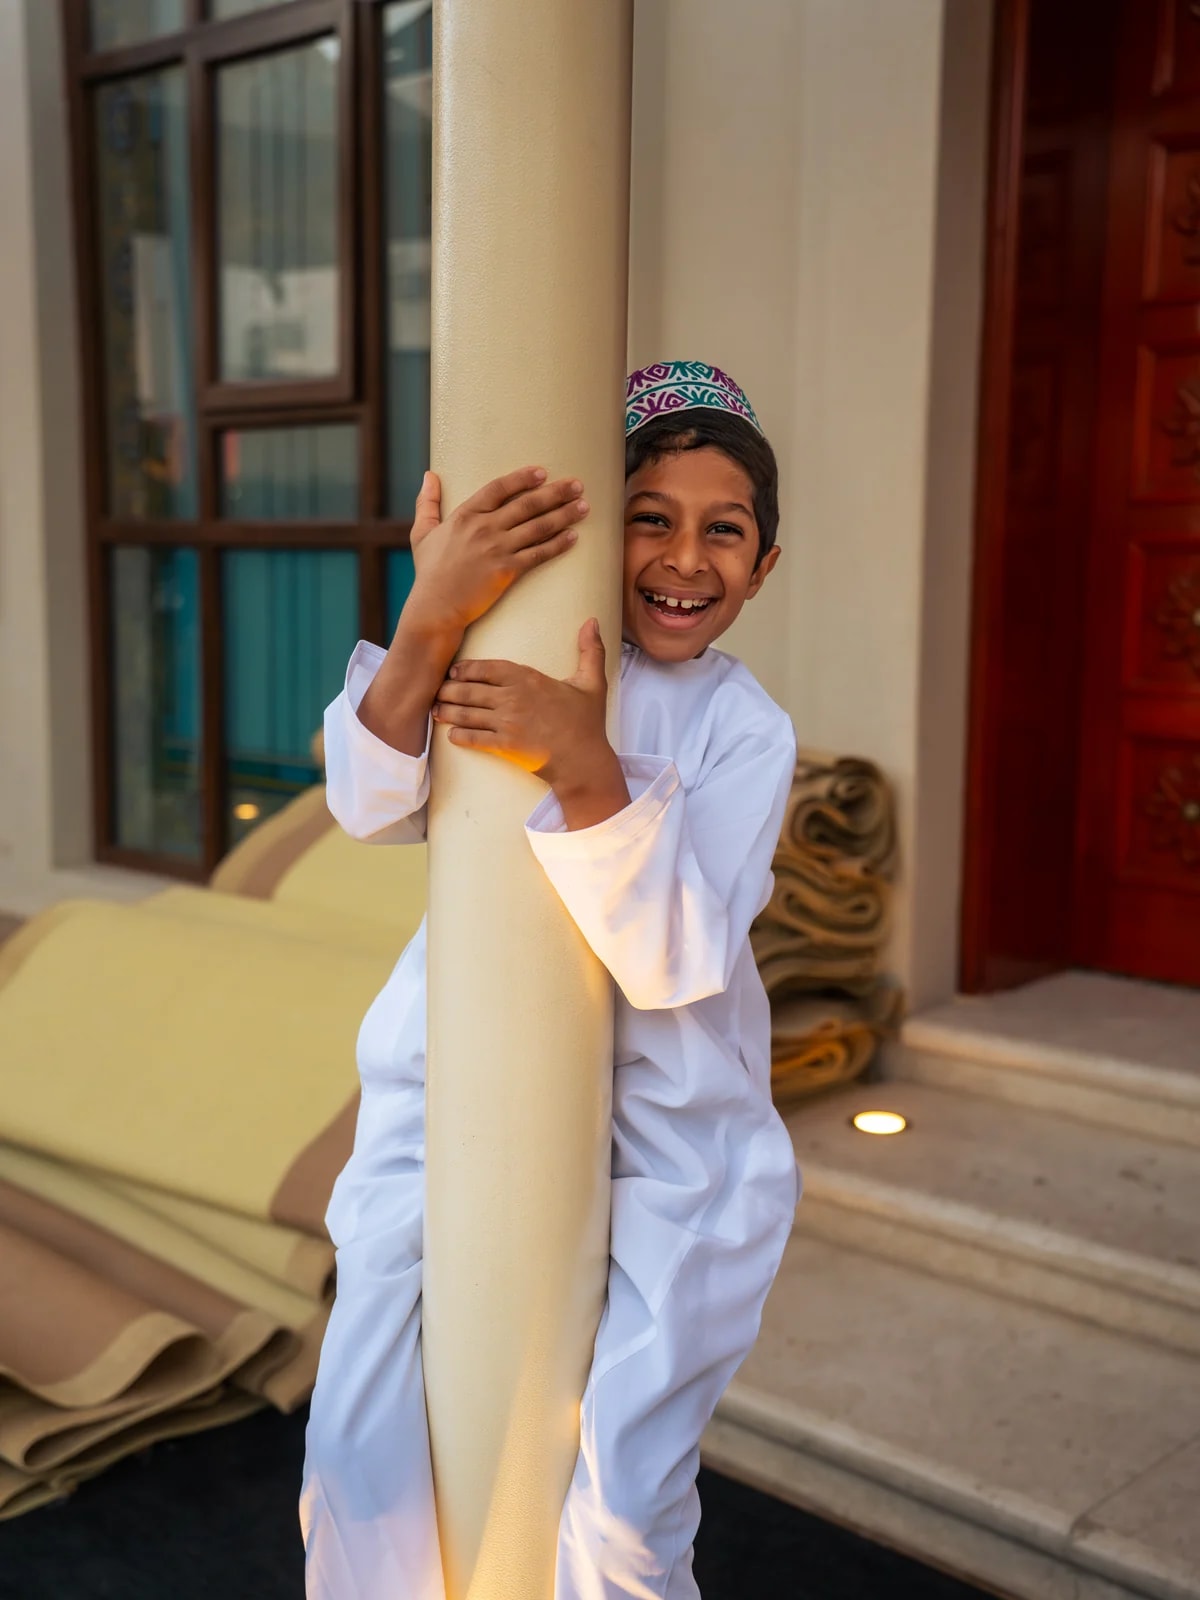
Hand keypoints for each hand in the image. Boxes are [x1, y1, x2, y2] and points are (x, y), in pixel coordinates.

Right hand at [404, 467, 588, 639]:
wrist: (435, 608)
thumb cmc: (429, 573)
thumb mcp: (422, 533)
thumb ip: (427, 503)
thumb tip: (428, 475)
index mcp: (465, 515)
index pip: (499, 489)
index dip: (522, 478)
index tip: (543, 472)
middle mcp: (484, 528)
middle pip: (526, 504)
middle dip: (555, 493)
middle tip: (577, 485)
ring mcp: (496, 549)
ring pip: (537, 527)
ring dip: (564, 515)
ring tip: (583, 506)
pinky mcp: (506, 571)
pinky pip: (538, 554)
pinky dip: (557, 544)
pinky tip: (573, 537)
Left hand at [434, 620, 630, 828]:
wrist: (584, 760)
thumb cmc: (587, 723)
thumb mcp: (592, 683)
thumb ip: (590, 651)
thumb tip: (593, 621)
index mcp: (529, 679)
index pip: (488, 668)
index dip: (466, 669)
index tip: (454, 671)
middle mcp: (513, 697)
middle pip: (470, 690)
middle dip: (449, 690)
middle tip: (438, 692)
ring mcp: (506, 722)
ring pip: (467, 714)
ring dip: (447, 712)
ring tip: (436, 711)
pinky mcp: (504, 746)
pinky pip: (474, 738)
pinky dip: (460, 736)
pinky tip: (451, 735)